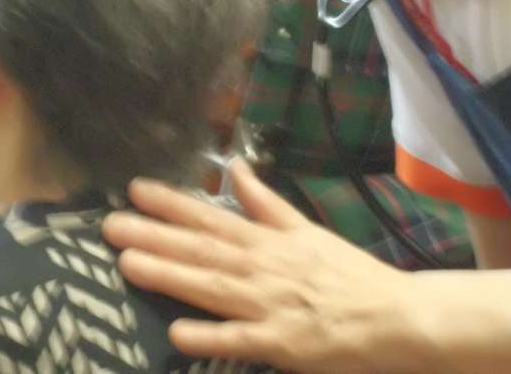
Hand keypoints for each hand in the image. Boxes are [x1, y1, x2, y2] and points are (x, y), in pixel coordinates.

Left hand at [103, 159, 424, 372]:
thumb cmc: (350, 275)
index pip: (210, 217)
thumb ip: (265, 202)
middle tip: (110, 224)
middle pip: (201, 249)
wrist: (399, 317)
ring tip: (128, 264)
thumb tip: (234, 165)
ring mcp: (271, 306)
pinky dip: (210, 337)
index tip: (134, 190)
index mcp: (268, 241)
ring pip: (211, 287)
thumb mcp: (306, 229)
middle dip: (154, 235)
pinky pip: (241, 340)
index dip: (171, 202)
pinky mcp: (283, 345)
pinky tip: (177, 332)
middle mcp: (263, 268)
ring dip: (169, 275)